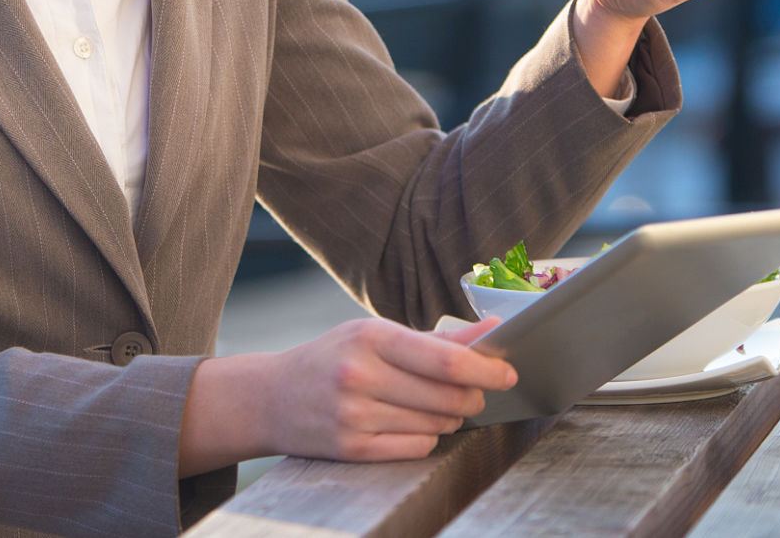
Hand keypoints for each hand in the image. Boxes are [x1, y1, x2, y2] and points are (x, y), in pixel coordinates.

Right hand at [178, 316, 513, 472]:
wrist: (270, 397)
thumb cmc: (332, 359)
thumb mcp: (374, 334)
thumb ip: (434, 338)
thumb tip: (490, 331)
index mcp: (370, 336)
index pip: (444, 359)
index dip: (485, 369)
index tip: (508, 373)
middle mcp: (360, 375)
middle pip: (447, 397)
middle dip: (472, 397)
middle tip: (473, 393)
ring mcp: (354, 415)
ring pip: (436, 425)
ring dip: (448, 418)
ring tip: (434, 406)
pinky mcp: (351, 448)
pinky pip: (416, 448)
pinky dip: (426, 439)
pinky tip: (411, 425)